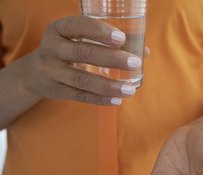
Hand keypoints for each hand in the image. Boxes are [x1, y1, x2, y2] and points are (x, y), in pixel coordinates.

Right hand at [22, 16, 141, 104]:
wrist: (37, 73)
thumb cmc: (69, 50)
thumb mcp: (80, 39)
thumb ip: (109, 43)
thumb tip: (144, 51)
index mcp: (59, 29)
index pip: (78, 25)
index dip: (100, 31)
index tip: (121, 38)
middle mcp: (52, 48)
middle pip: (83, 52)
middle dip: (111, 58)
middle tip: (134, 63)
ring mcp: (51, 70)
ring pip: (81, 79)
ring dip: (108, 85)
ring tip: (130, 90)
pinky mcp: (55, 90)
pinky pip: (79, 96)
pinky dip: (100, 99)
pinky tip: (117, 100)